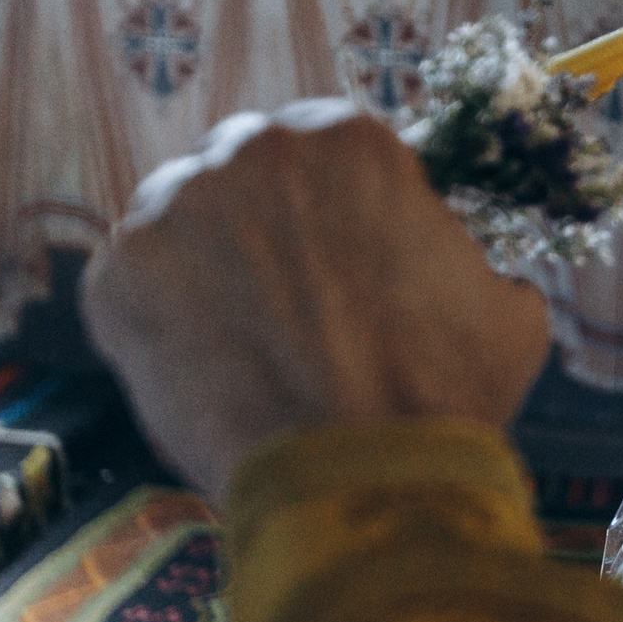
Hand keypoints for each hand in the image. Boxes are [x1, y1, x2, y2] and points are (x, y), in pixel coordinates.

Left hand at [79, 99, 550, 500]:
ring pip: (179, 218)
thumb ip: (469, 263)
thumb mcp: (505, 308)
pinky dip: (154, 318)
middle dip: (260, 218)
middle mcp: (253, 151)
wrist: (357, 482)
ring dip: (202, 260)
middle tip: (283, 293)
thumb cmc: (443, 396)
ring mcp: (174, 209)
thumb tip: (465, 273)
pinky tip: (198, 364)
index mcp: (349, 139)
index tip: (336, 250)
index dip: (331, 202)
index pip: (323, 146)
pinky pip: (128, 282)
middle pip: (244, 166)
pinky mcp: (117, 277)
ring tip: (237, 335)